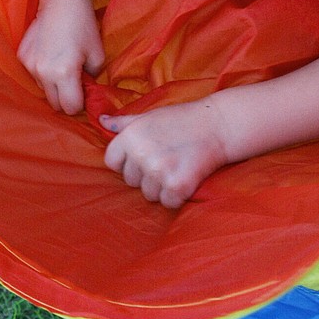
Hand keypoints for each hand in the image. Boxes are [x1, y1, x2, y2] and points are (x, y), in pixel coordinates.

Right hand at [18, 0, 104, 114]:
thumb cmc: (83, 25)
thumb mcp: (98, 55)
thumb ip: (91, 79)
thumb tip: (84, 89)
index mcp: (64, 73)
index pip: (70, 108)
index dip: (80, 103)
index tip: (83, 92)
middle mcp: (43, 72)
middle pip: (54, 104)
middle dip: (65, 97)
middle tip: (74, 81)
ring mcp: (29, 64)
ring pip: (43, 89)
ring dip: (53, 84)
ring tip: (61, 63)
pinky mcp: (21, 56)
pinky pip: (34, 74)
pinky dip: (42, 71)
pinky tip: (50, 54)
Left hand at [100, 100, 229, 208]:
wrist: (217, 125)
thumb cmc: (181, 119)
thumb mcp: (149, 116)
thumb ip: (123, 122)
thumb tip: (101, 121)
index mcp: (130, 136)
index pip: (111, 162)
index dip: (126, 161)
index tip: (142, 156)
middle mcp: (141, 154)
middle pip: (131, 181)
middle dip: (145, 175)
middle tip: (165, 158)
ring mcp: (159, 171)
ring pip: (148, 194)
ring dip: (161, 186)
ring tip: (176, 166)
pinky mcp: (177, 186)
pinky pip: (167, 202)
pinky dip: (176, 196)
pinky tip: (185, 177)